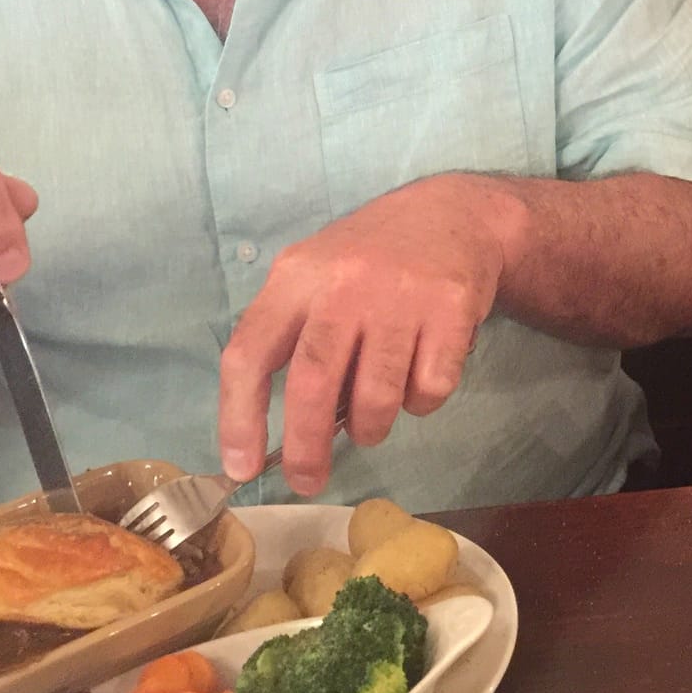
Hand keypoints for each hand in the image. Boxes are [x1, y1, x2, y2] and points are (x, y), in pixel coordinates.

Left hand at [218, 174, 507, 495]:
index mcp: (296, 276)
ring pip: (376, 397)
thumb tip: (272, 431)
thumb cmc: (370, 257)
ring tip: (372, 419)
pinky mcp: (451, 308)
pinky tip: (420, 374)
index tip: (242, 466)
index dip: (238, 417)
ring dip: (371, 427)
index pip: (249, 353)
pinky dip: (422, 402)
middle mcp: (344, 282)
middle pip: (312, 382)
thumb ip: (291, 335)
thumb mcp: (315, 274)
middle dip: (306, 447)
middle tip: (308, 480)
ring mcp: (401, 295)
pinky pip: (430, 389)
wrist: (453, 212)